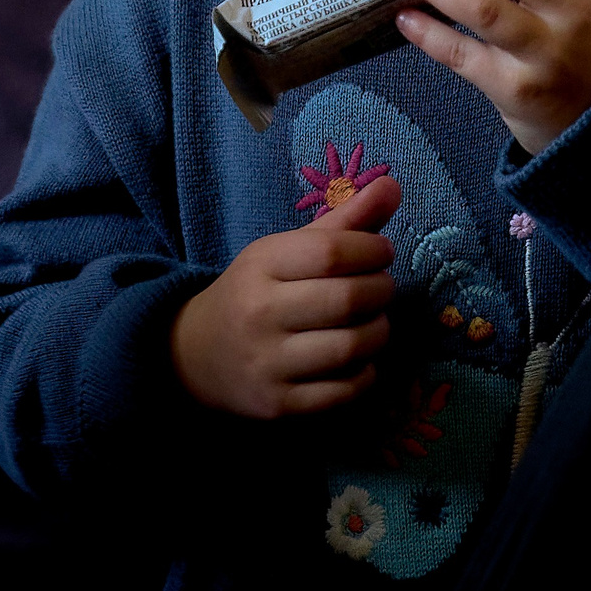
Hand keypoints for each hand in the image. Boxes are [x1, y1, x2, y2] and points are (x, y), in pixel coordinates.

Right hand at [170, 174, 400, 418]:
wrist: (196, 354)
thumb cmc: (255, 292)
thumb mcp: (286, 250)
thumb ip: (343, 220)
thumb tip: (394, 185)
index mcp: (261, 265)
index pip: (333, 252)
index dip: (372, 250)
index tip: (381, 252)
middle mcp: (260, 314)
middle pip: (348, 299)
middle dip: (381, 290)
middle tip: (381, 287)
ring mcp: (268, 363)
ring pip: (352, 347)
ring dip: (379, 331)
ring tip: (374, 321)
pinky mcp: (279, 405)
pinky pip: (345, 390)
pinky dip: (365, 373)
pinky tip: (358, 359)